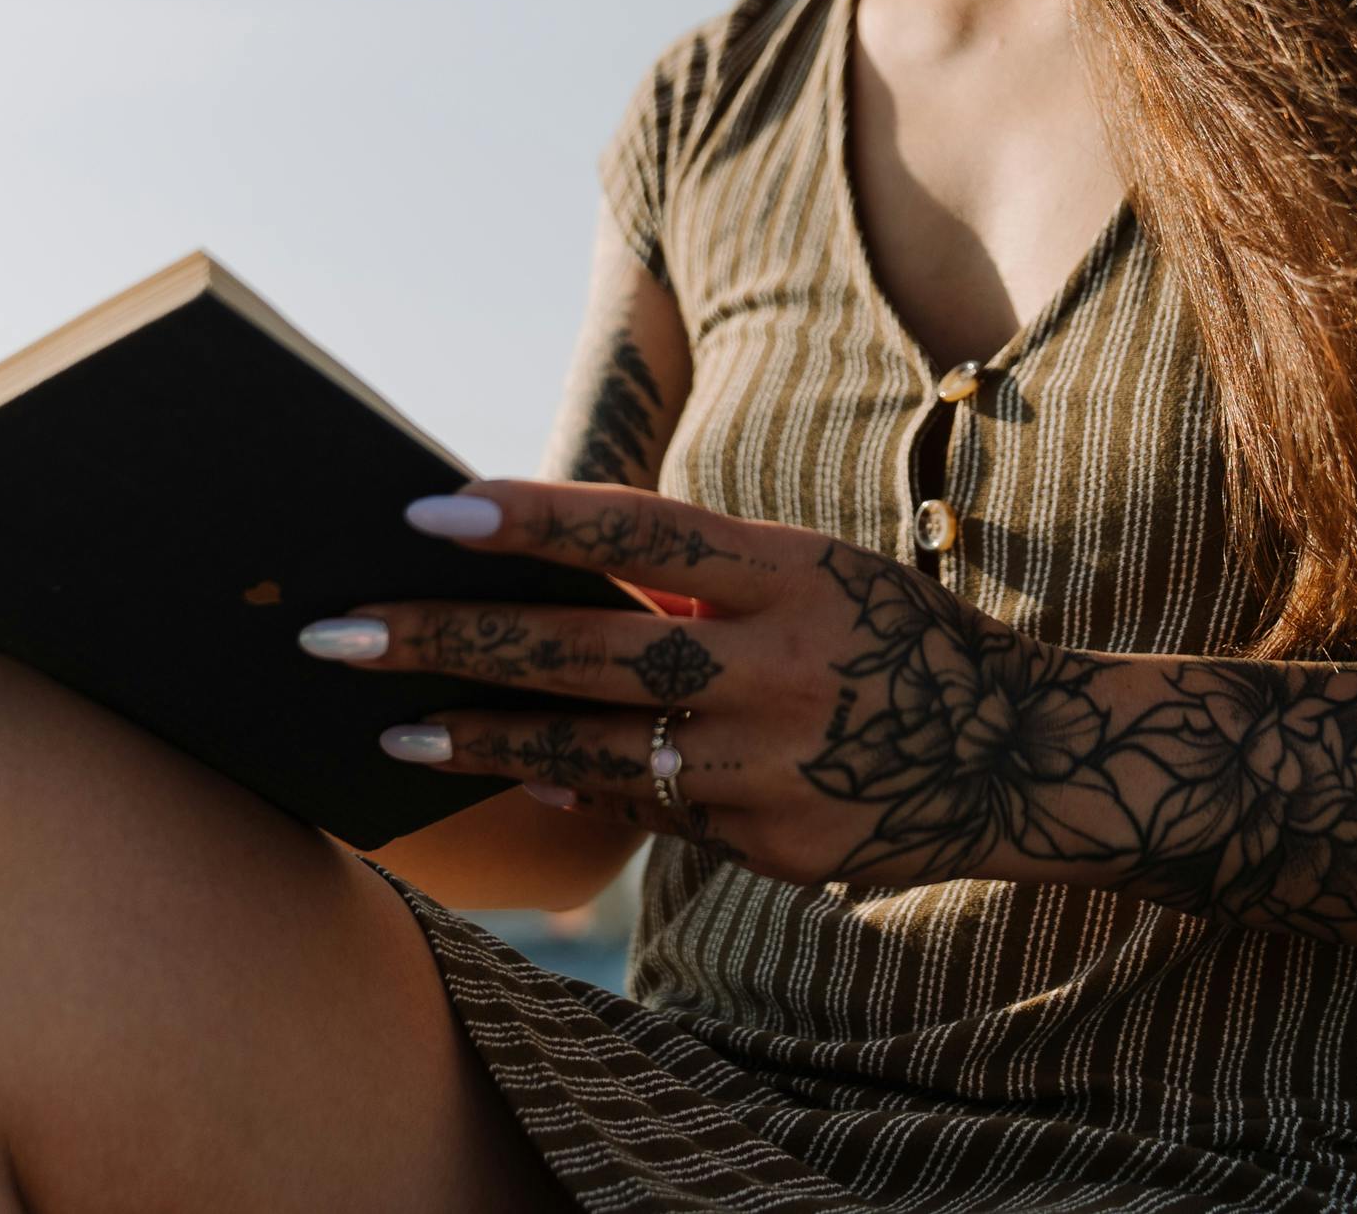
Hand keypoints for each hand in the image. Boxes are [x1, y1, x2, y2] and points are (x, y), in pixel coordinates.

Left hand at [302, 481, 1135, 890]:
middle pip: (587, 650)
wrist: (1019, 760)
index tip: (424, 511)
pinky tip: (517, 781)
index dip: (532, 520)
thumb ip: (700, 587)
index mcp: (793, 571)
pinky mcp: (775, 845)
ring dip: (483, 739)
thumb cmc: (889, 640)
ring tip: (389, 732)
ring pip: (595, 751)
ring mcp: (775, 763)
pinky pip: (653, 814)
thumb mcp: (815, 580)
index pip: (640, 530)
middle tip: (336, 632)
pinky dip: (585, 794)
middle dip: (450, 641)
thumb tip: (552, 596)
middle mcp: (782, 664)